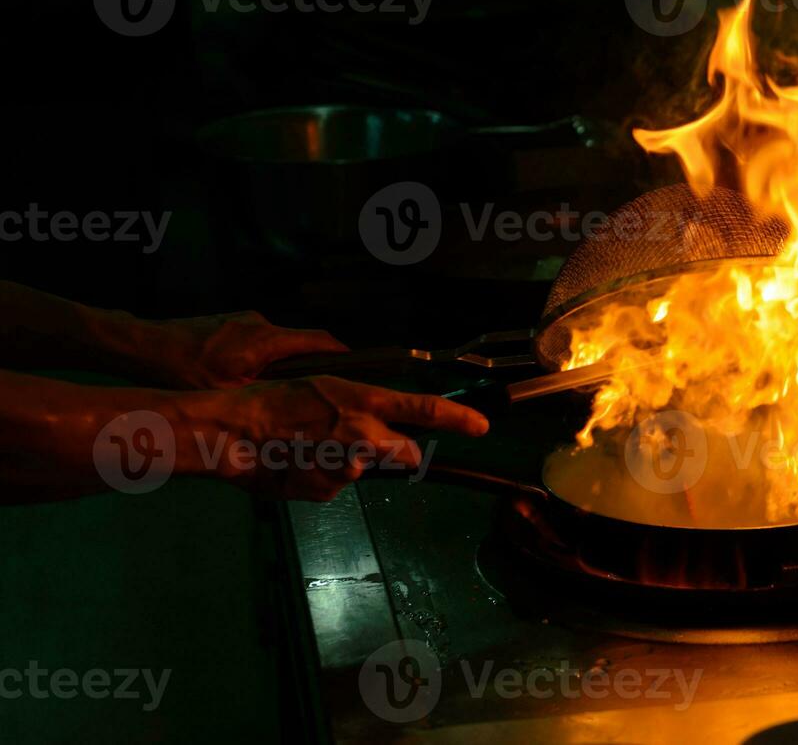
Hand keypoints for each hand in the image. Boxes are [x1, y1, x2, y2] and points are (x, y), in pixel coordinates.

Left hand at [139, 311, 348, 389]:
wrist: (142, 346)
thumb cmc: (183, 371)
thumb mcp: (226, 394)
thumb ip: (263, 397)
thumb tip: (291, 413)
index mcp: (266, 340)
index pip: (320, 341)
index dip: (342, 355)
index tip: (357, 371)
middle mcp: (260, 323)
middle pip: (300, 343)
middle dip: (309, 366)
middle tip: (315, 392)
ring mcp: (242, 320)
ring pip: (276, 343)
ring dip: (279, 364)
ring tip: (272, 391)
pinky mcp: (227, 322)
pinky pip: (255, 340)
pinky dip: (258, 358)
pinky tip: (242, 378)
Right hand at [176, 376, 489, 500]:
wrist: (232, 432)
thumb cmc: (272, 401)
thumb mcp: (323, 389)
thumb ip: (357, 409)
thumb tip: (376, 421)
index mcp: (364, 402)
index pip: (425, 409)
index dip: (458, 419)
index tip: (483, 426)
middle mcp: (365, 436)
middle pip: (407, 453)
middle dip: (400, 451)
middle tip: (370, 442)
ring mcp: (348, 469)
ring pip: (365, 469)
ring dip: (349, 462)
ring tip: (309, 447)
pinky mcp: (330, 492)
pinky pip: (336, 485)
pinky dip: (322, 477)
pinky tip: (296, 463)